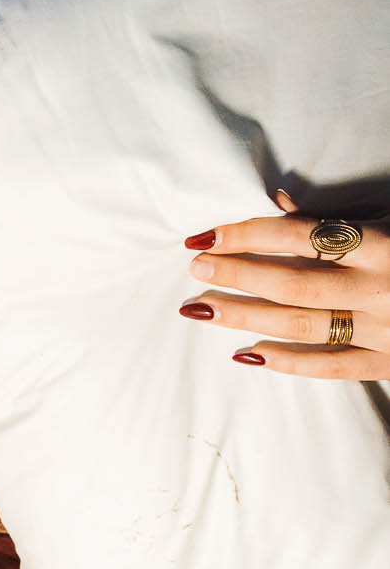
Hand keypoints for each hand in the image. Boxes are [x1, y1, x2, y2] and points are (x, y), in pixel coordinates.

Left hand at [181, 193, 389, 379]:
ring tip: (203, 309)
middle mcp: (379, 288)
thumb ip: (337, 217)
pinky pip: (332, 366)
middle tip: (197, 268)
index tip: (207, 237)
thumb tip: (278, 202)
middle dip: (239, 276)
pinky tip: (247, 354)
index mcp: (380, 245)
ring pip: (303, 325)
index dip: (249, 235)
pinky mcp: (387, 363)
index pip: (301, 237)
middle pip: (294, 284)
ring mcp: (384, 329)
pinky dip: (288, 363)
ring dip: (247, 318)